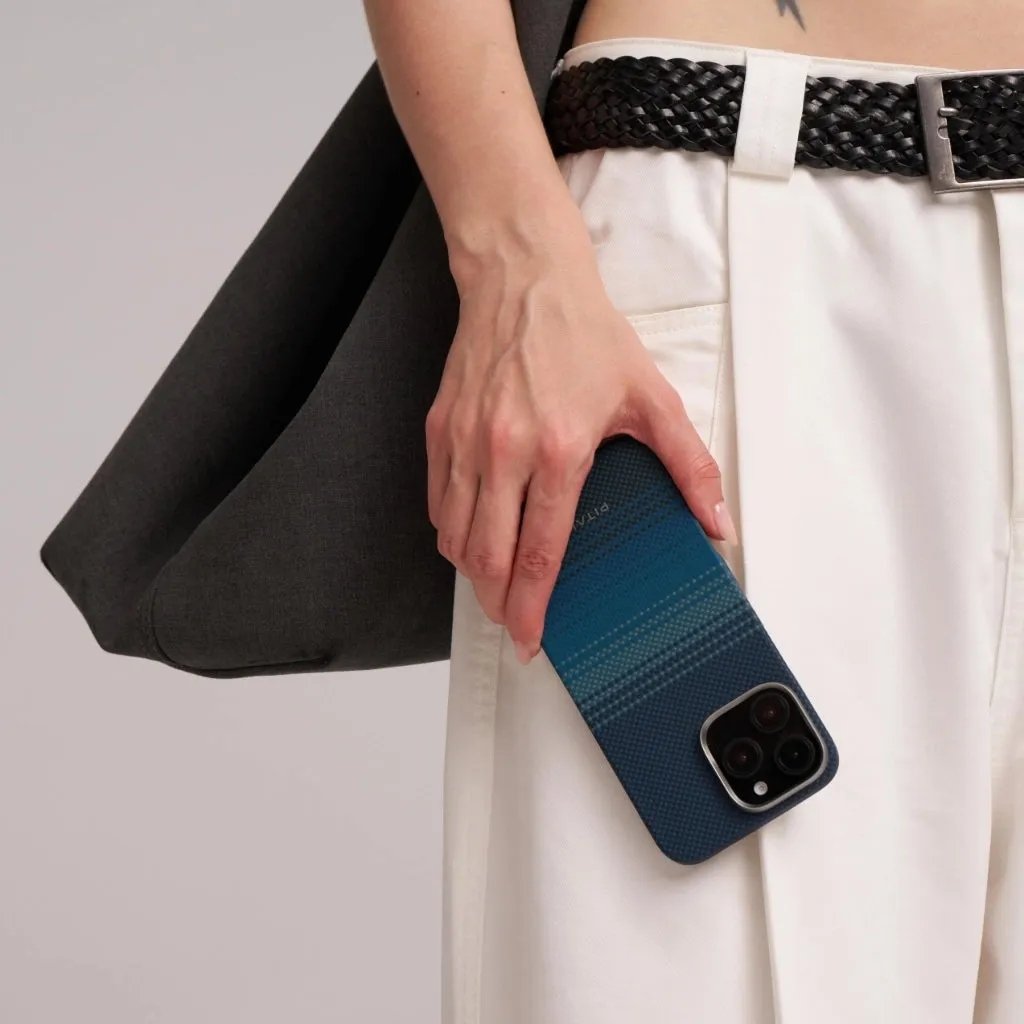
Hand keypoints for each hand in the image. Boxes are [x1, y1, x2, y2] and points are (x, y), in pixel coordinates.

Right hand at [425, 228, 738, 664]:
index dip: (532, 606)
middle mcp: (501, 452)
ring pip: (454, 536)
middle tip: (511, 623)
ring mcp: (464, 442)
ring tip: (493, 587)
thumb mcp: (650, 397)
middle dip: (496, 604)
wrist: (525, 279)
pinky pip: (437, 502)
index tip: (532, 636)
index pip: (538, 553)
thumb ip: (688, 465)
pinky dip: (450, 532)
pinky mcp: (440, 429)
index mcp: (556, 451)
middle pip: (486, 558)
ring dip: (472, 573)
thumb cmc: (583, 334)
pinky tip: (471, 537)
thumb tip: (715, 521)